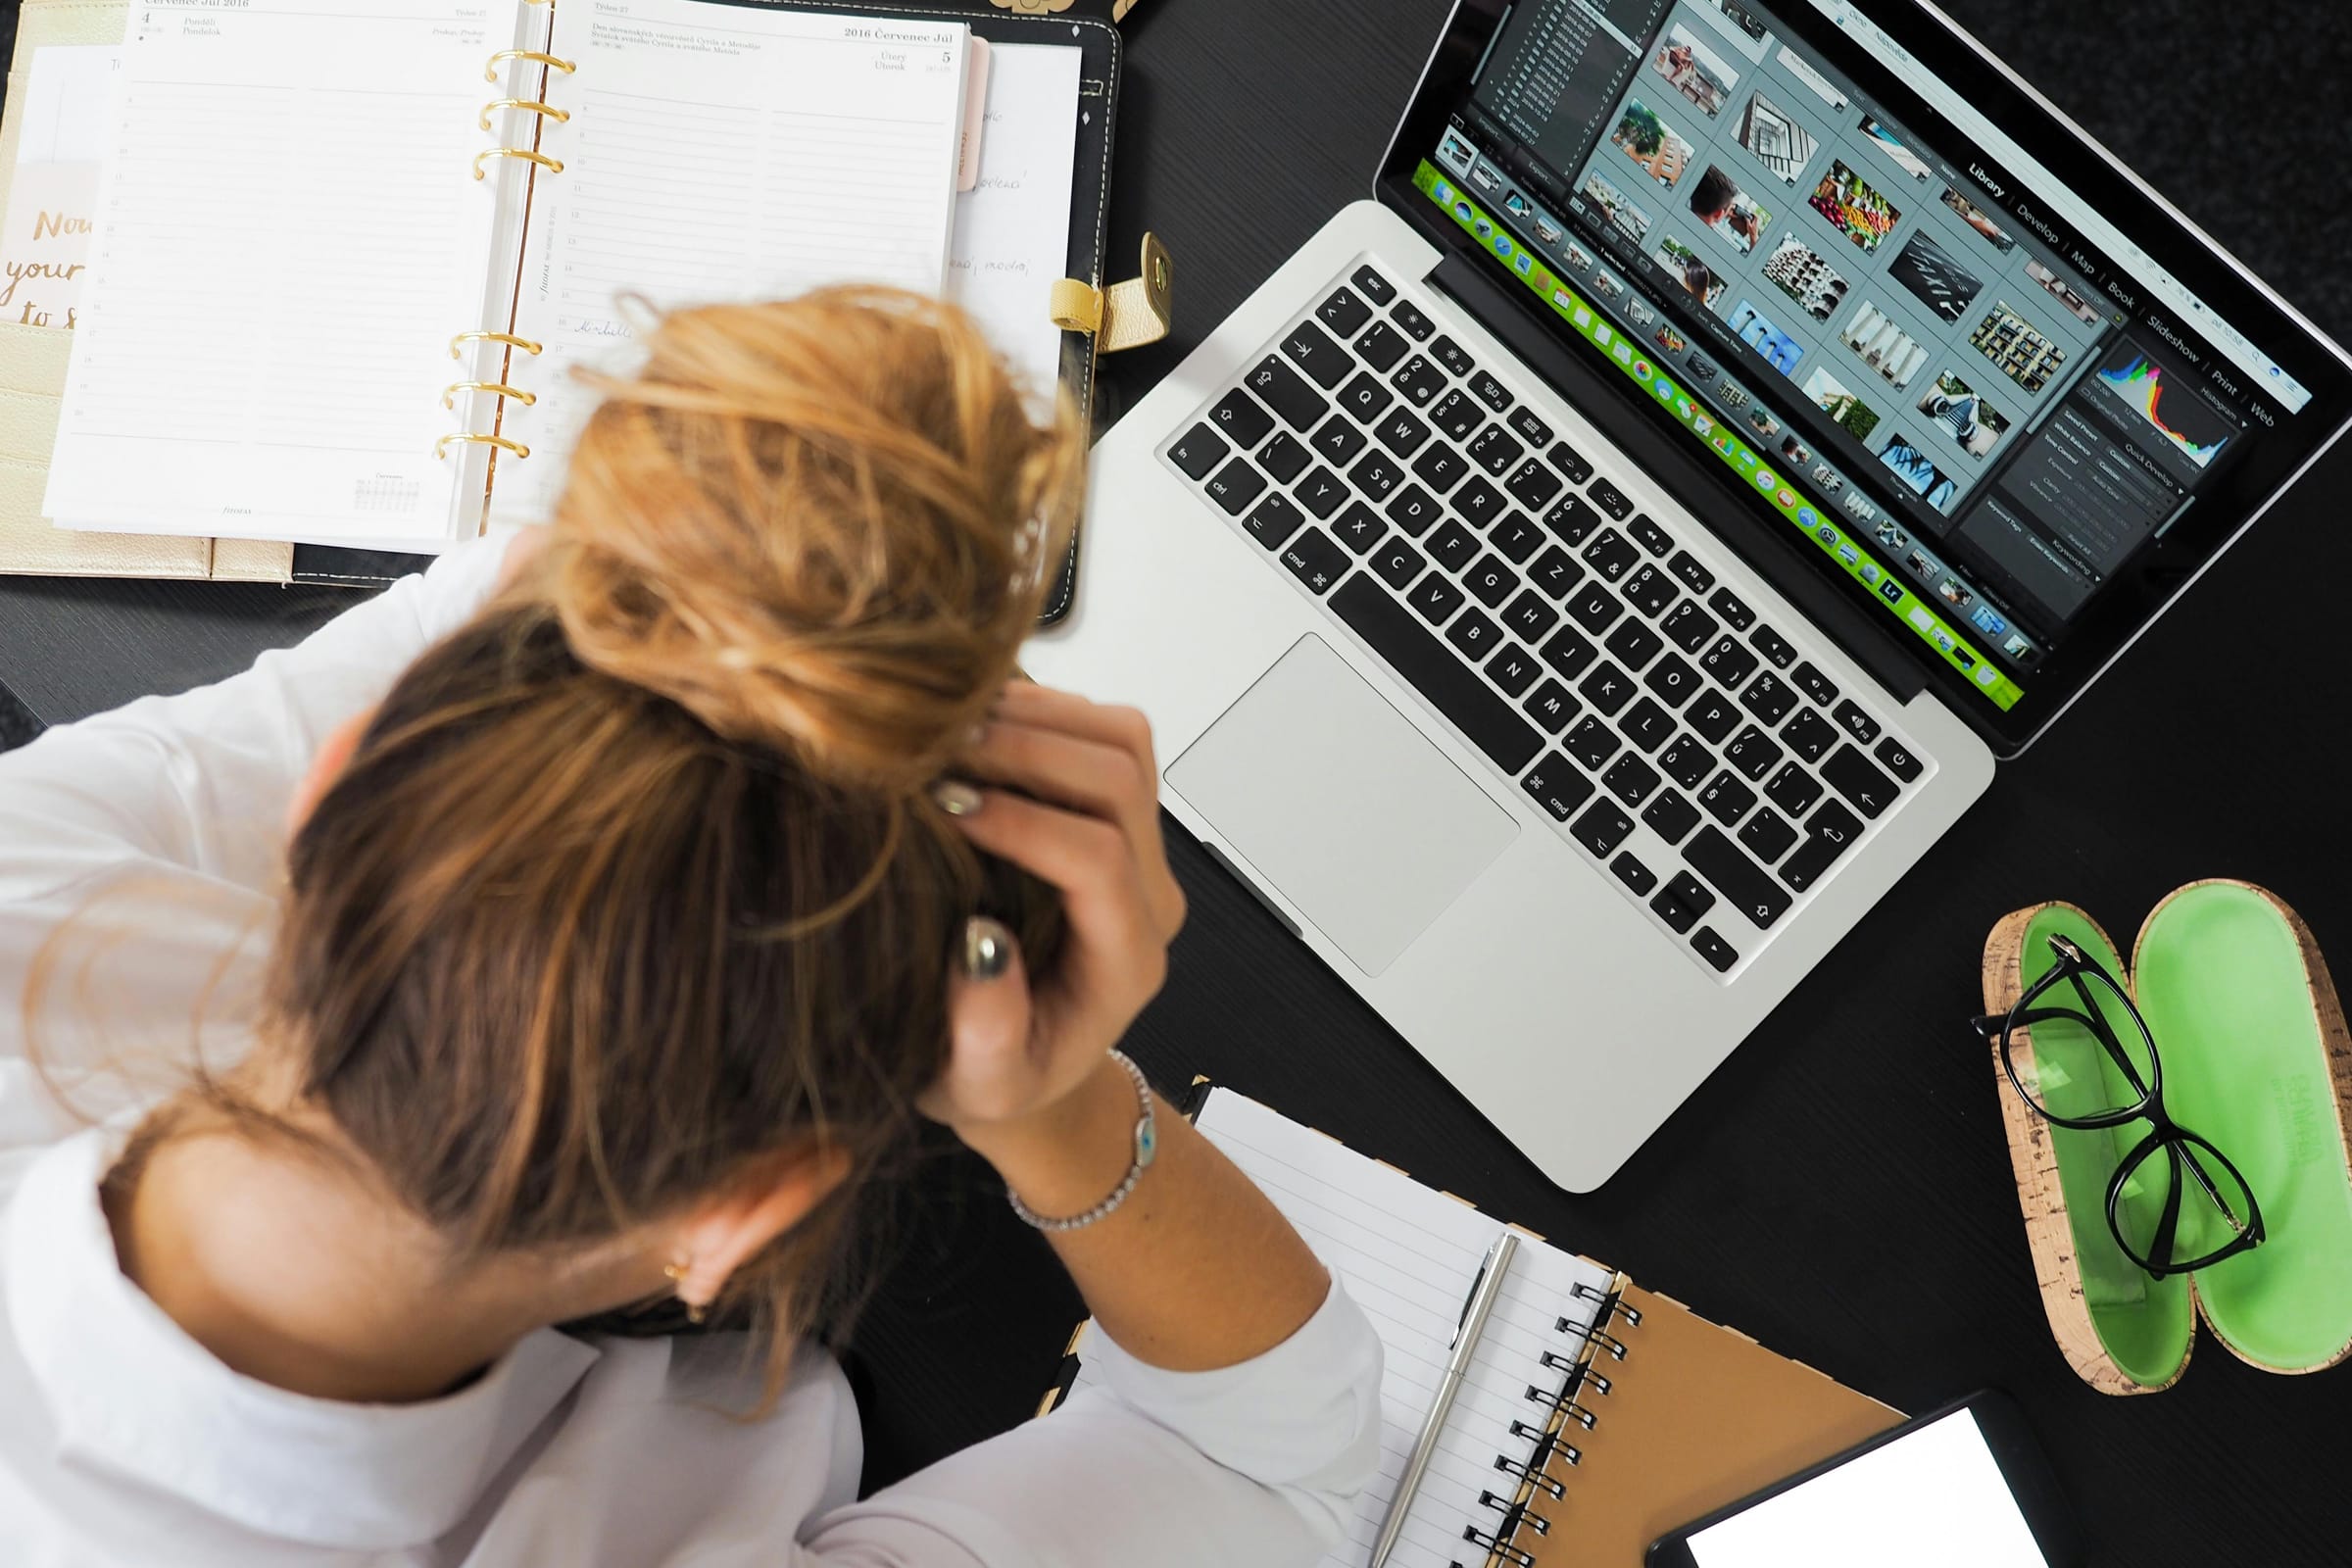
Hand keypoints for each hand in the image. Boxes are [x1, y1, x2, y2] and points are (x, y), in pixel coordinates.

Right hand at [919, 682, 1184, 1152]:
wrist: (1024, 1060)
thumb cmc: (998, 1076)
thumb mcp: (982, 1085)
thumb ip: (988, 1035)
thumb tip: (980, 945)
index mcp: (1126, 959)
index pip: (1097, 860)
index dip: (1023, 823)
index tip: (944, 809)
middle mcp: (1148, 894)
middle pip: (1119, 780)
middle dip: (1027, 750)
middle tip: (937, 751)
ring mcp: (1139, 845)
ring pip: (1122, 739)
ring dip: (1037, 717)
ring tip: (949, 728)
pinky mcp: (1115, 811)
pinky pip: (1101, 731)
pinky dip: (1039, 709)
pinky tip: (970, 724)